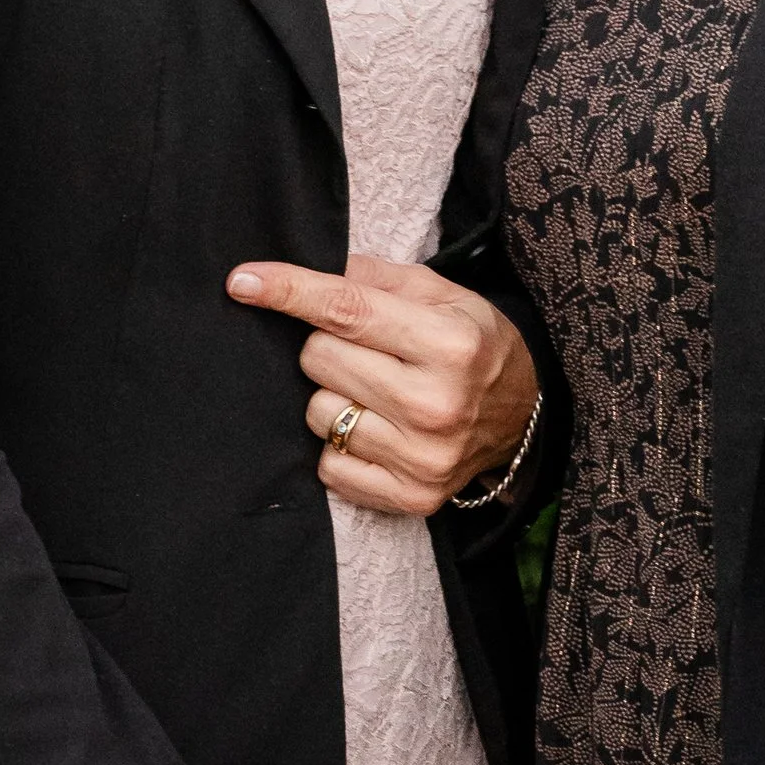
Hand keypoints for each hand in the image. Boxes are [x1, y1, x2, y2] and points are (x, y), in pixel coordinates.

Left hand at [227, 250, 539, 517]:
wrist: (522, 419)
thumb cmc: (473, 346)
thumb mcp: (443, 295)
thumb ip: (375, 277)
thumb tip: (308, 267)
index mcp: (450, 342)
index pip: (346, 311)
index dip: (288, 291)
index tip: (242, 282)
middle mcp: (437, 403)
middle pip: (318, 358)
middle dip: (326, 346)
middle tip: (363, 351)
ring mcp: (423, 456)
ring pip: (317, 413)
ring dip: (332, 396)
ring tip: (372, 392)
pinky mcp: (410, 497)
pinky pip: (328, 465)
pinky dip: (338, 445)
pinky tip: (373, 430)